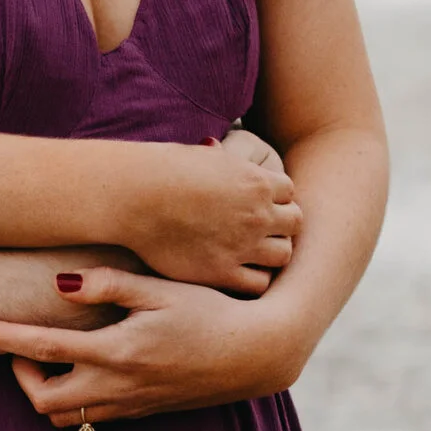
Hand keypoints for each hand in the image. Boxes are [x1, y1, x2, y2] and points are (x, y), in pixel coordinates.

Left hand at [0, 264, 299, 427]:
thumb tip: (59, 285)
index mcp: (116, 352)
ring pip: (64, 416)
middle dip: (21, 375)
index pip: (40, 348)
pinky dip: (73, 399)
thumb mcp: (160, 288)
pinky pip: (91, 419)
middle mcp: (117, 387)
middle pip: (41, 401)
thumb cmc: (210, 312)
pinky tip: (82, 369)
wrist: (256, 354)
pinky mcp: (142, 413)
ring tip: (52, 355)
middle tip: (24, 344)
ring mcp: (130, 406)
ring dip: (46, 389)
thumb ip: (109, 284)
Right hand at [117, 128, 299, 290]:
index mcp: (256, 181)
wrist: (135, 195)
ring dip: (270, 253)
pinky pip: (259, 283)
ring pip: (283, 254)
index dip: (274, 199)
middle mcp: (257, 213)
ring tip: (249, 253)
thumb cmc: (160, 169)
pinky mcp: (223, 271)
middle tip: (258, 231)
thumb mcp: (200, 155)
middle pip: (294, 222)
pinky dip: (253, 278)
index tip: (258, 205)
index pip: (289, 192)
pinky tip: (234, 272)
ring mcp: (243, 244)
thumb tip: (215, 147)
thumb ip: (220, 159)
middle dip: (280, 225)